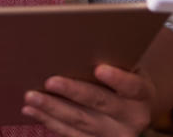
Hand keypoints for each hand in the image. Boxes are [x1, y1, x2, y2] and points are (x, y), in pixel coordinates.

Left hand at [22, 65, 154, 135]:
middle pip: (100, 103)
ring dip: (53, 108)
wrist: (128, 106)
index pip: (133, 86)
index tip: (100, 68)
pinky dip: (49, 120)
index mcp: (142, 95)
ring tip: (30, 96)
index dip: (117, 78)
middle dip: (73, 91)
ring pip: (81, 121)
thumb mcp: (122, 66)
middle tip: (49, 81)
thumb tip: (71, 45)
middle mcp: (134, 118)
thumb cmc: (118, 76)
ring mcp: (116, 135)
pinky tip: (31, 110)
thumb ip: (106, 59)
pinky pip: (71, 134)